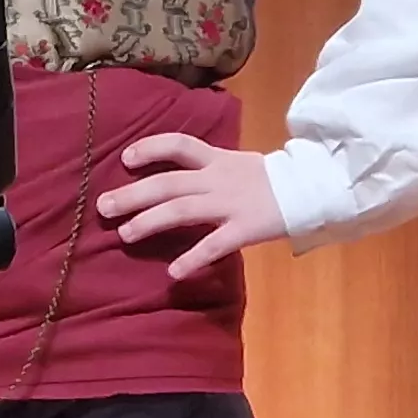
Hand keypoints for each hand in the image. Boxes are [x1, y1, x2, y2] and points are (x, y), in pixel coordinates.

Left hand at [95, 134, 284, 277]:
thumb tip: (174, 179)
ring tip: (124, 234)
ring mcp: (230, 203)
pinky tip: (173, 273)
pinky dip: (192, 258)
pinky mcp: (244, 228)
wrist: (313, 189)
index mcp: (217, 159)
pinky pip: (214, 245)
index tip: (125, 159)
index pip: (178, 144)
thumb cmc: (272, 181)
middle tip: (104, 207)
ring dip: (149, 222)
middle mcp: (218, 178)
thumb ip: (210, 169)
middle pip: (168, 182)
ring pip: (181, 209)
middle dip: (133, 194)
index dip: (150, 149)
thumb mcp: (239, 165)